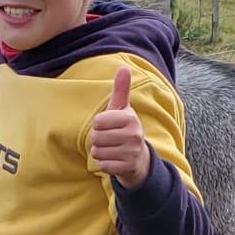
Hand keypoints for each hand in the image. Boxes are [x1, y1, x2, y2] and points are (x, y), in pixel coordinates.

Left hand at [89, 67, 150, 188]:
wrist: (139, 158)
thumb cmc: (125, 129)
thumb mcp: (122, 110)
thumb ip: (121, 90)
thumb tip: (123, 67)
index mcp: (130, 118)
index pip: (97, 122)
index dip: (98, 125)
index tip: (108, 126)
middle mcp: (134, 135)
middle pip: (96, 137)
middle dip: (98, 140)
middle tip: (110, 140)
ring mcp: (132, 152)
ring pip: (97, 152)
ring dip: (100, 152)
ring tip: (112, 149)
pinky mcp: (128, 168)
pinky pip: (103, 166)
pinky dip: (104, 164)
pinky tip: (114, 160)